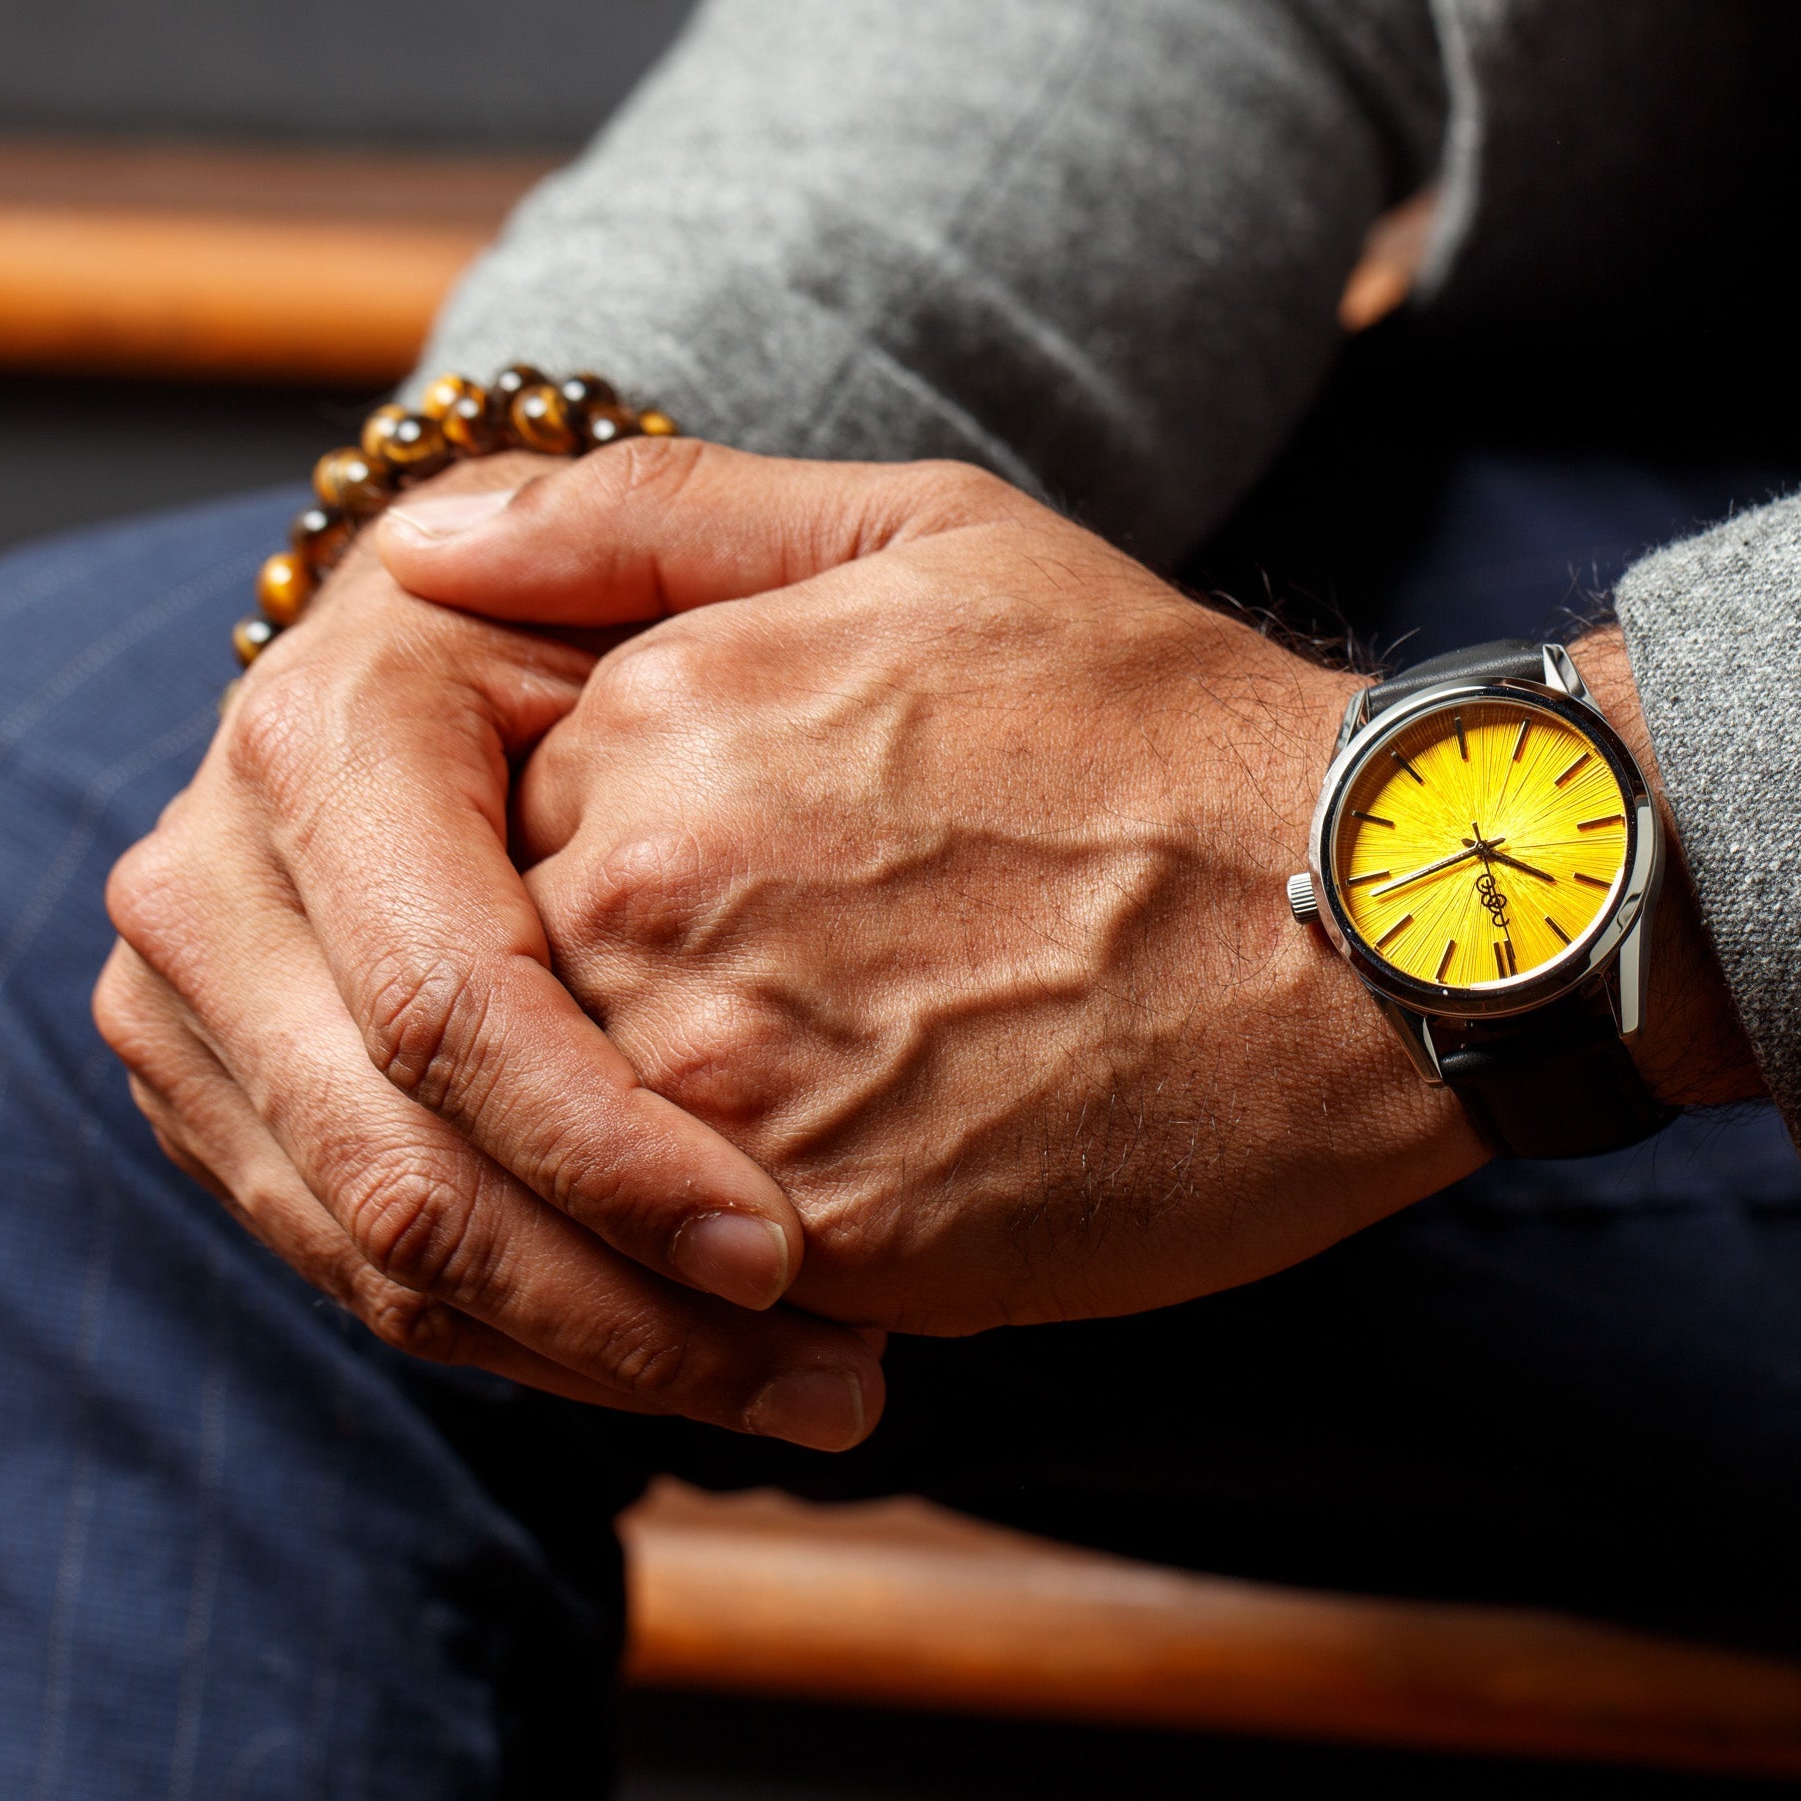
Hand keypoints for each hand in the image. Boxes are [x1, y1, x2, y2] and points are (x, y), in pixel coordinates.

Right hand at [94, 455, 887, 1446]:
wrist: (540, 689)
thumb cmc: (685, 621)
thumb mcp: (713, 541)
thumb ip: (640, 516)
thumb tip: (453, 540)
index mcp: (322, 733)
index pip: (448, 1001)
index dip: (611, 1150)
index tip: (788, 1253)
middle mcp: (210, 880)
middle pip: (399, 1169)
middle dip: (623, 1307)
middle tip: (842, 1379)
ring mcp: (198, 1012)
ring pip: (380, 1259)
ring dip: (604, 1358)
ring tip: (826, 1395)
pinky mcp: (229, 1110)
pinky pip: (375, 1280)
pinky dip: (545, 1343)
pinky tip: (714, 1365)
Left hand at [377, 442, 1492, 1334]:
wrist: (1380, 924)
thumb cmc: (1175, 726)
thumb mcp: (933, 537)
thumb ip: (654, 522)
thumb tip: (421, 552)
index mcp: (652, 717)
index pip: (499, 841)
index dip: (630, 884)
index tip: (774, 898)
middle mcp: (646, 893)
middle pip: (528, 1011)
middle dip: (649, 1028)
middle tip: (843, 1006)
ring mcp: (723, 1077)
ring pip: (596, 1158)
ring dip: (692, 1151)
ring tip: (883, 1097)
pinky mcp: (822, 1238)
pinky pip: (707, 1278)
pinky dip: (771, 1255)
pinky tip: (921, 1175)